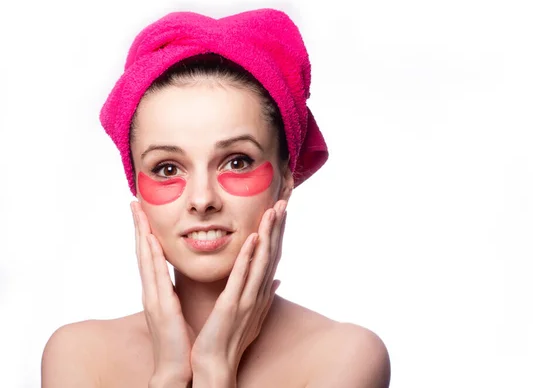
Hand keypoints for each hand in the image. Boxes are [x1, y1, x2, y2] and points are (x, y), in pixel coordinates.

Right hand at [131, 201, 194, 384]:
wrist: (174, 368)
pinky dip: (152, 256)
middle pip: (143, 252)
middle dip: (138, 226)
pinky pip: (156, 276)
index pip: (151, 256)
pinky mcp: (160, 306)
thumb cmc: (179, 341)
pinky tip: (150, 239)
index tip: (144, 212)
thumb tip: (179, 281)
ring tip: (138, 211)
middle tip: (134, 202)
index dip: (146, 233)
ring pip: (145, 259)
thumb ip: (177, 293)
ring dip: (142, 233)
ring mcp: (153, 298)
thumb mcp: (178, 310)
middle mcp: (152, 291)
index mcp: (158, 291)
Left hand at [190, 200, 287, 381]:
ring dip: (269, 234)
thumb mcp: (251, 314)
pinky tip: (253, 238)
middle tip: (284, 200)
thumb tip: (277, 281)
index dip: (278, 233)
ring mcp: (248, 300)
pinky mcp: (232, 306)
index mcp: (260, 293)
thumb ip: (264, 295)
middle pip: (272, 254)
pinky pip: (242, 278)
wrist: (215, 366)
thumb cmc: (229, 339)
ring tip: (273, 211)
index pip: (272, 257)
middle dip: (278, 226)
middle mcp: (259, 294)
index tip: (281, 210)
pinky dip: (249, 257)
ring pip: (262, 261)